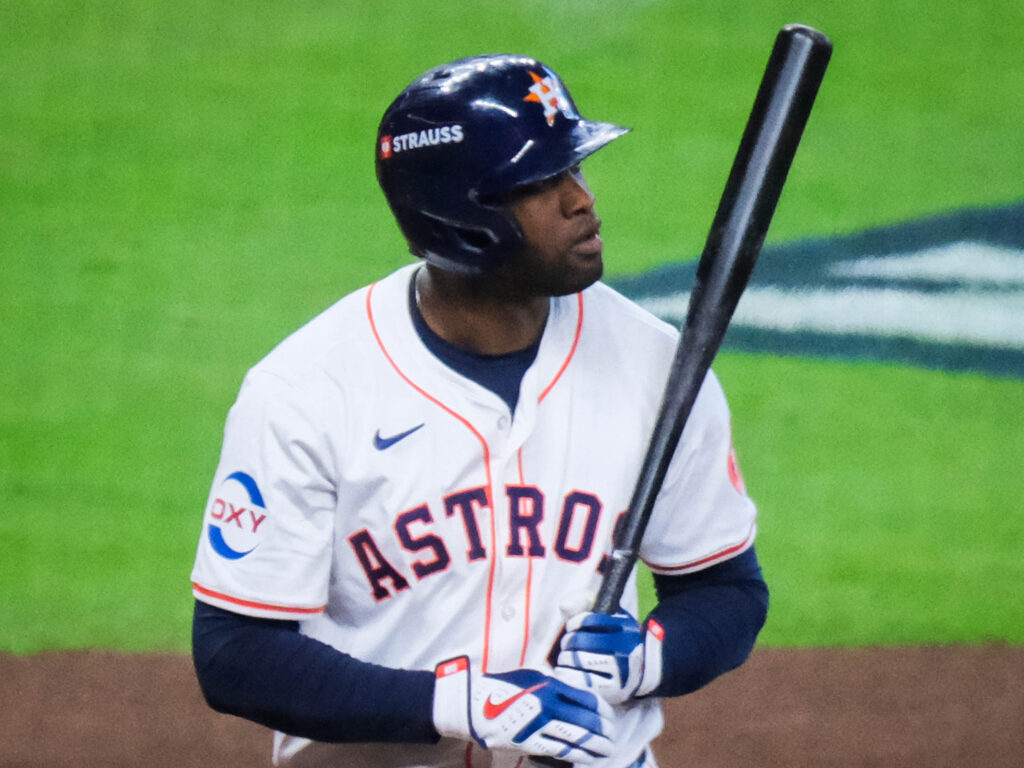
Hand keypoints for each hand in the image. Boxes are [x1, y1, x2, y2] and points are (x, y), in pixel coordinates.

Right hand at [433, 656, 614, 763]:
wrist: (476, 705)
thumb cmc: (506, 687)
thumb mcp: (533, 676)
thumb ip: (557, 684)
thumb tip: (580, 694)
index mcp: (550, 684)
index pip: (587, 699)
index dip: (603, 711)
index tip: (610, 718)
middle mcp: (548, 704)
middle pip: (586, 721)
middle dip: (604, 732)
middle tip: (612, 737)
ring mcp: (539, 725)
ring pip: (576, 739)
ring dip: (595, 746)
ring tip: (607, 750)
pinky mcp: (530, 743)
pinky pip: (560, 751)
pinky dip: (578, 755)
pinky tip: (587, 758)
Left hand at [554, 610, 663, 704]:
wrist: (641, 671)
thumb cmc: (615, 639)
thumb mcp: (607, 617)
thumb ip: (584, 604)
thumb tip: (564, 604)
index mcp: (625, 627)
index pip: (588, 619)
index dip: (574, 622)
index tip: (572, 627)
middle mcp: (626, 648)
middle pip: (581, 641)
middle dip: (568, 641)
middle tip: (568, 645)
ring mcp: (621, 672)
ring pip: (579, 661)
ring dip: (565, 658)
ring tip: (567, 659)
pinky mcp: (613, 691)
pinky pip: (581, 682)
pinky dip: (567, 675)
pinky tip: (565, 672)